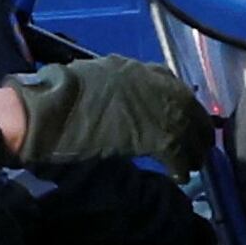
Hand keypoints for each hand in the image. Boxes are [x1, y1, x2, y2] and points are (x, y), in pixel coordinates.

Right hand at [3, 56, 210, 169]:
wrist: (44, 113)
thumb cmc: (55, 100)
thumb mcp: (91, 82)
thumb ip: (115, 90)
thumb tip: (123, 106)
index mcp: (131, 68)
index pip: (171, 82)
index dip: (181, 105)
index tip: (186, 120)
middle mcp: (147, 81)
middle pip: (186, 104)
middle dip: (196, 127)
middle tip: (200, 147)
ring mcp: (150, 105)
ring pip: (186, 128)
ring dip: (192, 149)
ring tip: (193, 165)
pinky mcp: (149, 133)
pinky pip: (175, 150)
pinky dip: (180, 165)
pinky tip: (180, 176)